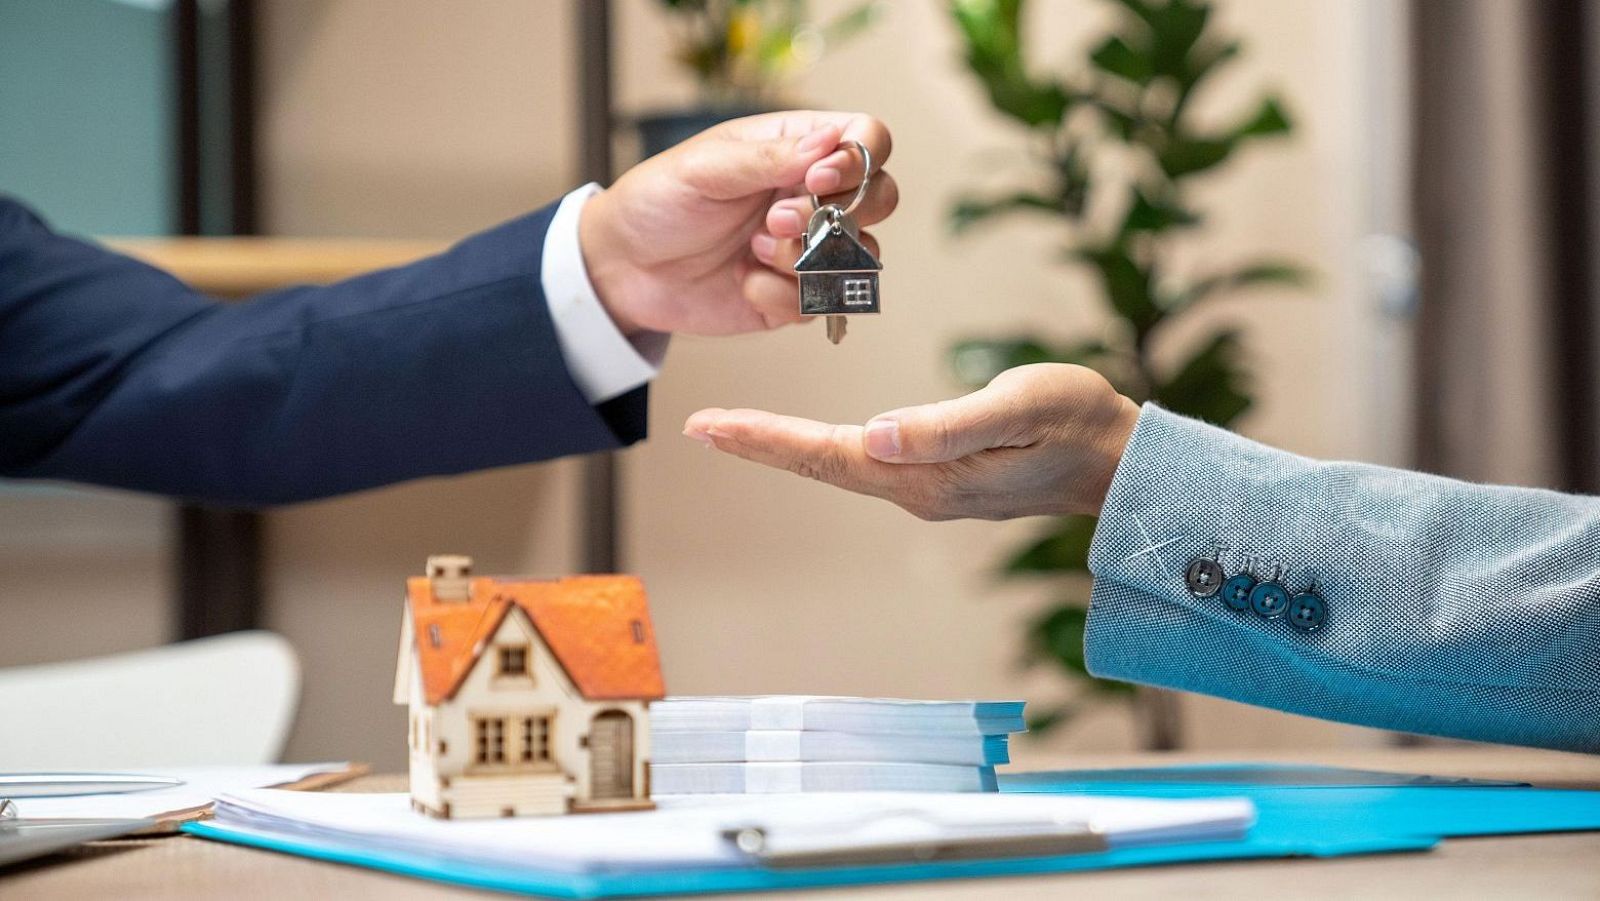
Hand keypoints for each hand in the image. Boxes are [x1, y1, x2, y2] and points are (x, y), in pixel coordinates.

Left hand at [579, 111, 895, 336]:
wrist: (623, 269)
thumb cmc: (658, 202)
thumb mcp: (704, 168)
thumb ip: (768, 158)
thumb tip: (830, 141)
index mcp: (796, 147)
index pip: (868, 139)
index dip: (859, 160)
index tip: (816, 179)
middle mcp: (812, 195)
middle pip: (882, 197)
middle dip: (842, 215)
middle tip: (778, 220)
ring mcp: (809, 246)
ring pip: (861, 256)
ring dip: (809, 259)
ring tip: (755, 252)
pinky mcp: (796, 294)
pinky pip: (822, 302)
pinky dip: (784, 297)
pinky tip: (746, 284)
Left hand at [682, 364, 1140, 520]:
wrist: (1123, 463)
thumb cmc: (1078, 425)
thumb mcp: (1016, 408)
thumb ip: (944, 426)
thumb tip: (872, 435)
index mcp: (925, 476)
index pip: (828, 456)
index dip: (766, 440)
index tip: (708, 426)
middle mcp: (917, 491)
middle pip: (822, 466)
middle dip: (760, 445)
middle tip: (700, 426)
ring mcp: (930, 490)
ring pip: (842, 467)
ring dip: (789, 449)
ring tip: (739, 429)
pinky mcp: (943, 479)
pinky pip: (869, 465)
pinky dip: (828, 450)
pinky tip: (811, 441)